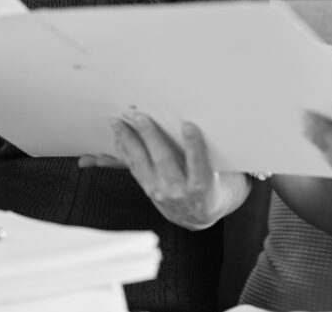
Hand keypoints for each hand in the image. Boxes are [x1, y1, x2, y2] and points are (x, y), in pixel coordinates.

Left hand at [106, 112, 248, 230]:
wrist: (197, 215)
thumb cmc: (209, 185)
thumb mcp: (214, 173)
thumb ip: (204, 155)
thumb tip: (195, 125)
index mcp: (201, 185)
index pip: (198, 163)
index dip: (193, 145)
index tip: (188, 125)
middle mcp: (179, 190)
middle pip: (164, 160)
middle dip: (150, 136)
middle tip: (140, 116)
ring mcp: (160, 191)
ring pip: (142, 163)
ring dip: (129, 140)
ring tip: (118, 122)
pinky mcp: (147, 190)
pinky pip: (134, 168)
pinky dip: (124, 151)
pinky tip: (118, 137)